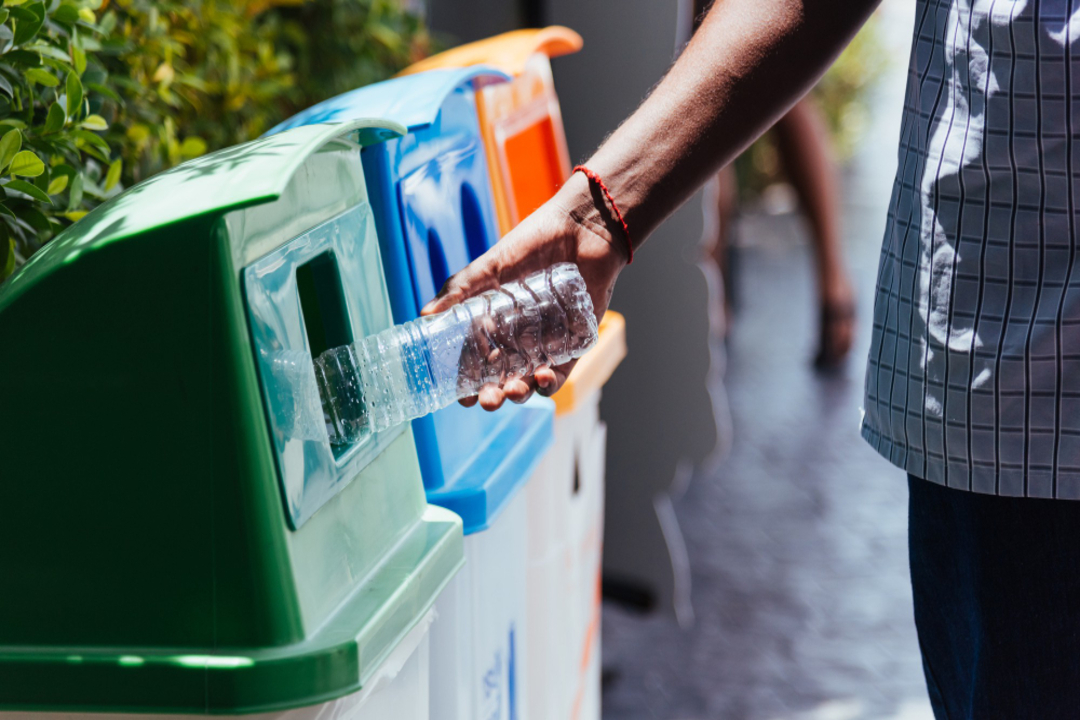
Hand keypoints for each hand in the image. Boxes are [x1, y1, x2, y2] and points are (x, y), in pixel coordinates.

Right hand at [421, 171, 628, 409]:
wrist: (583, 227)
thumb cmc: (534, 242)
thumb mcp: (490, 266)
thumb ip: (460, 290)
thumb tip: (425, 314)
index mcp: (492, 324)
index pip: (474, 362)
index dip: (466, 383)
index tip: (460, 396)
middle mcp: (517, 338)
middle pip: (501, 378)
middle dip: (492, 396)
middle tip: (486, 401)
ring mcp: (546, 342)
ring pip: (529, 381)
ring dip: (519, 394)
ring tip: (513, 392)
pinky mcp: (575, 343)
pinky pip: (562, 373)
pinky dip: (551, 382)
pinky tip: (541, 377)